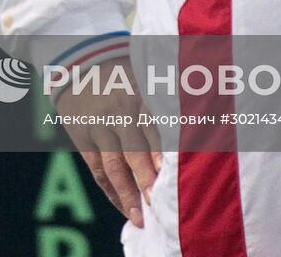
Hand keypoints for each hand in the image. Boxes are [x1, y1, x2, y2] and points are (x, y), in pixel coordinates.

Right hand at [52, 58, 162, 228]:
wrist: (81, 63)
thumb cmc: (126, 74)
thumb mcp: (147, 78)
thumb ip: (168, 103)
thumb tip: (200, 132)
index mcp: (140, 96)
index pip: (155, 129)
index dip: (164, 154)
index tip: (177, 176)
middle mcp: (119, 113)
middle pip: (135, 152)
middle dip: (148, 179)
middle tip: (160, 203)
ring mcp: (99, 127)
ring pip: (114, 166)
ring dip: (128, 194)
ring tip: (141, 217)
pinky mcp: (83, 138)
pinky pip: (97, 170)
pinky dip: (111, 191)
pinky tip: (125, 207)